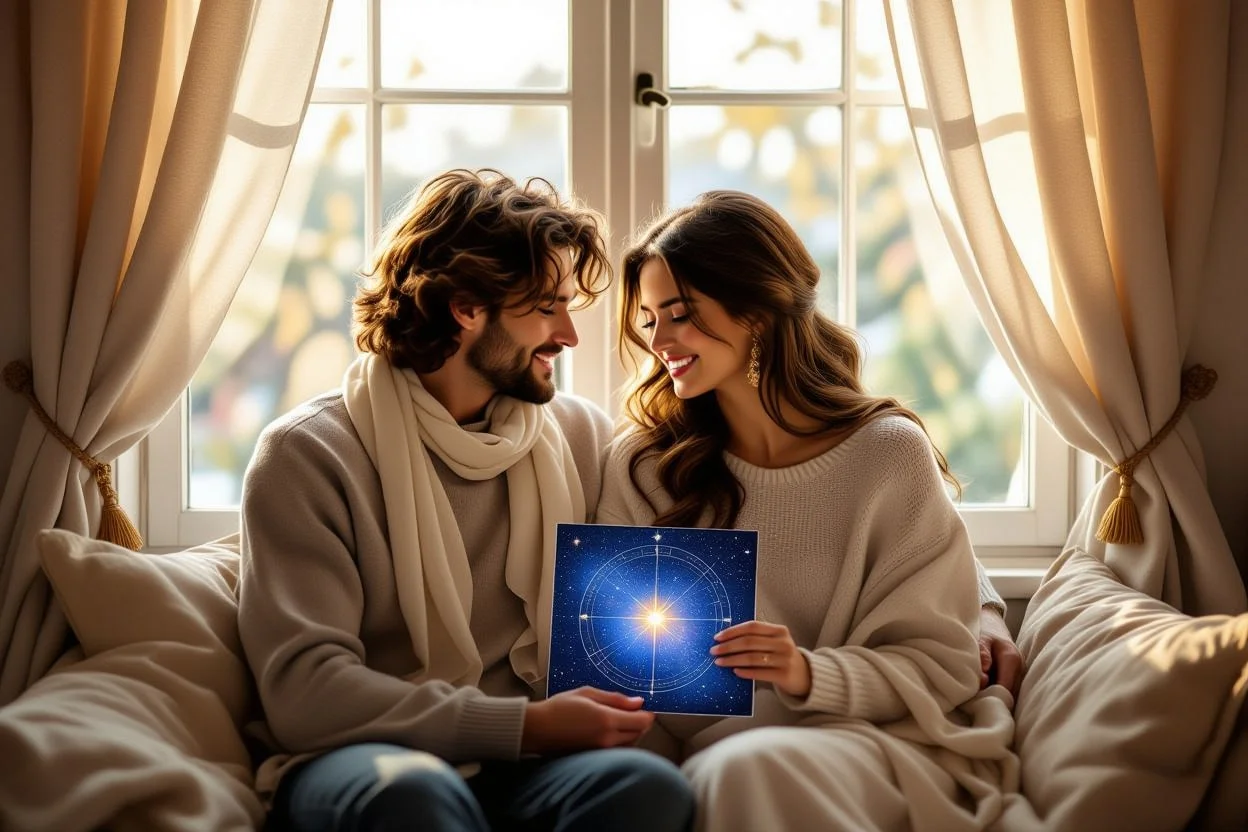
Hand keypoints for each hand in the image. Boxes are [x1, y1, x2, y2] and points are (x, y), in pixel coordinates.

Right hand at [521, 687, 654, 754]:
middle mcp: (607, 739)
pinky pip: (618, 751)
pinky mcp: (595, 757)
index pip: (642, 721)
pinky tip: (610, 732)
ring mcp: (601, 751)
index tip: (642, 707)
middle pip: (639, 733)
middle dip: (640, 722)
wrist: (537, 729)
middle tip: (630, 711)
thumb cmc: (559, 708)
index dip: (647, 713)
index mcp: (607, 720)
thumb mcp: (587, 693)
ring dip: (631, 733)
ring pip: (630, 744)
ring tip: (619, 720)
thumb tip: (639, 702)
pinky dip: (621, 742)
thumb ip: (615, 698)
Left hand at [710, 620, 811, 697]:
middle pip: (749, 642)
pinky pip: (759, 672)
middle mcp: (783, 643)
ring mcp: (784, 659)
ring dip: (732, 660)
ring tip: (720, 662)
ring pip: (752, 657)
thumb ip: (757, 638)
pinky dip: (745, 672)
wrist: (806, 675)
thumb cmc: (783, 656)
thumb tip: (726, 639)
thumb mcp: (775, 642)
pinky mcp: (784, 675)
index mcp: (780, 630)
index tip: (717, 637)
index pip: (752, 627)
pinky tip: (735, 671)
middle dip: (728, 646)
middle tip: (714, 651)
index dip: (733, 631)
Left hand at [979, 606, 1023, 697]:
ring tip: (972, 701)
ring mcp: (1018, 675)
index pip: (1004, 688)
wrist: (992, 622)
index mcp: (1012, 659)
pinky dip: (992, 694)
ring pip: (1006, 695)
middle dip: (990, 700)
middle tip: (969, 704)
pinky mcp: (1013, 679)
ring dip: (991, 698)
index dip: (989, 697)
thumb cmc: (984, 629)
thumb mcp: (981, 637)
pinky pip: (1004, 691)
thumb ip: (982, 654)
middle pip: (1007, 695)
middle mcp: (1019, 670)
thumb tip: (982, 678)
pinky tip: (979, 695)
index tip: (973, 701)